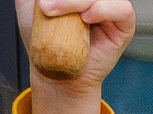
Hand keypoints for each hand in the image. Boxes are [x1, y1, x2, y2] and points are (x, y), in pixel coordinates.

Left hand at [19, 1, 133, 104]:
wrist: (53, 69)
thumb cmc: (43, 39)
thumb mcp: (28, 3)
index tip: (43, 2)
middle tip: (44, 6)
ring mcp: (111, 7)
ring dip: (76, 1)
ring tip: (54, 12)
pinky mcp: (124, 24)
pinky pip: (122, 9)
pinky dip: (104, 10)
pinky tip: (87, 18)